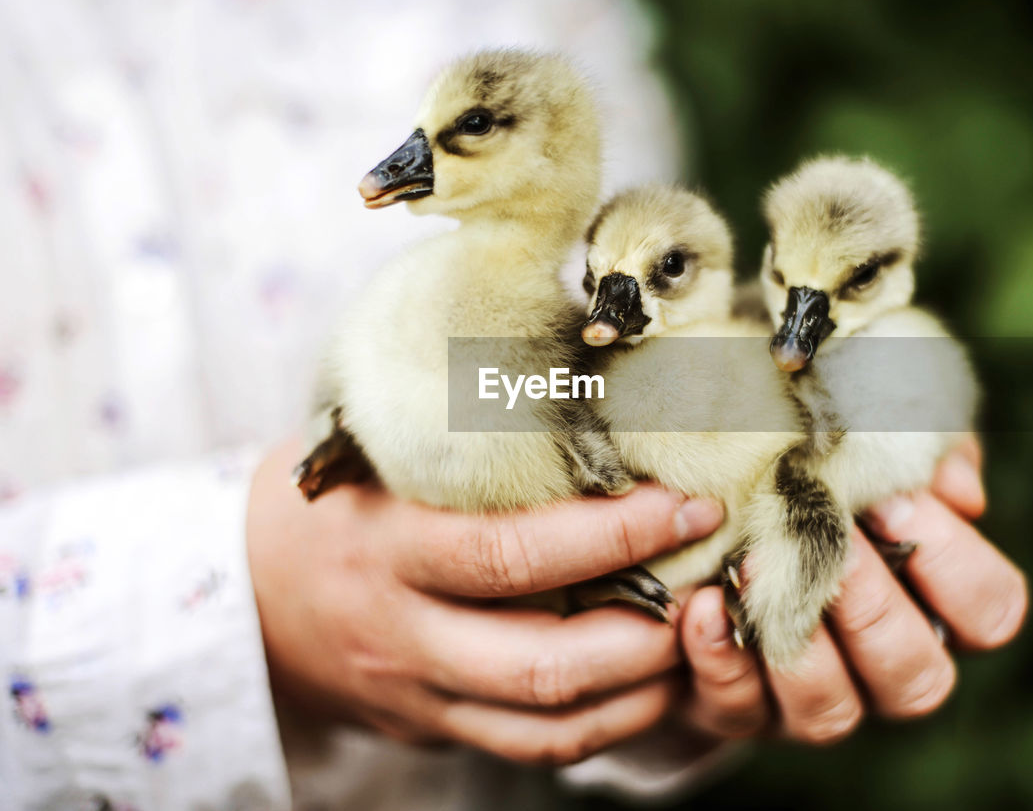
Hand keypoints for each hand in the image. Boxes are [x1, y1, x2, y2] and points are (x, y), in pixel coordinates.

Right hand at [246, 438, 722, 764]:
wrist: (247, 595)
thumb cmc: (332, 496)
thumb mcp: (372, 445)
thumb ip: (460, 423)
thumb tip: (583, 362)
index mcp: (387, 545)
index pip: (512, 553)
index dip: (613, 535)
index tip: (686, 502)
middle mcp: (402, 632)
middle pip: (542, 661)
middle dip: (647, 629)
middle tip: (708, 581)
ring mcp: (418, 693)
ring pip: (548, 721)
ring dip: (642, 688)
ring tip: (697, 634)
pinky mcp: (434, 728)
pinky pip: (532, 747)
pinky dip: (606, 723)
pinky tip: (649, 680)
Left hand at [681, 435, 1026, 742]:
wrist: (706, 534)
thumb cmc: (809, 480)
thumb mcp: (864, 449)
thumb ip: (919, 454)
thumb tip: (960, 491)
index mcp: (938, 607)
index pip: (990, 612)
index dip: (952, 563)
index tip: (890, 500)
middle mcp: (887, 671)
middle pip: (919, 677)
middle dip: (873, 606)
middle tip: (830, 540)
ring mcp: (815, 702)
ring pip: (832, 711)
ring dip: (796, 638)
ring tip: (753, 566)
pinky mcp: (741, 712)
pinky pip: (739, 707)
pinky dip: (721, 656)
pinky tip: (703, 603)